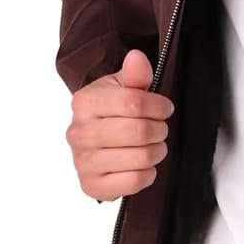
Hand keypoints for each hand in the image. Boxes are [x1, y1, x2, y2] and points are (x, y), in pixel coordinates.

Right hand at [65, 47, 172, 200]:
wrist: (95, 140)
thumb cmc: (112, 111)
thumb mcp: (123, 86)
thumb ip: (134, 74)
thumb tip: (137, 58)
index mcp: (84, 102)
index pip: (134, 103)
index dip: (159, 106)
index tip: (164, 108)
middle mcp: (79, 132)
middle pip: (139, 131)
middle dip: (159, 129)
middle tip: (159, 128)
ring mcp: (83, 162)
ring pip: (140, 157)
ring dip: (156, 151)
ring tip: (153, 146)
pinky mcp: (92, 185)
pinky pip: (134, 181)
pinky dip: (147, 174)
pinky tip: (141, 165)